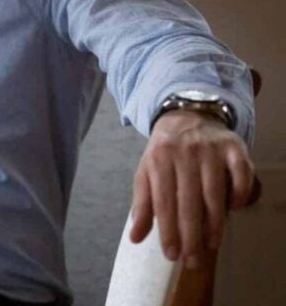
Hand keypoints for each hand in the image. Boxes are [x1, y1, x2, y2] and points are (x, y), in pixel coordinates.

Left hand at [130, 110, 255, 266]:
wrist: (186, 116)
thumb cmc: (164, 152)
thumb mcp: (147, 173)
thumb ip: (142, 205)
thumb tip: (135, 238)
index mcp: (158, 161)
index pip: (163, 203)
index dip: (167, 231)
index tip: (171, 255)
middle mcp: (183, 154)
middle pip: (188, 202)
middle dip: (190, 235)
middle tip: (192, 260)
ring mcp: (210, 150)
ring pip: (214, 193)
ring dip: (214, 224)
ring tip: (211, 246)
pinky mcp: (233, 147)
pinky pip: (240, 174)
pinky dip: (239, 194)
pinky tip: (234, 210)